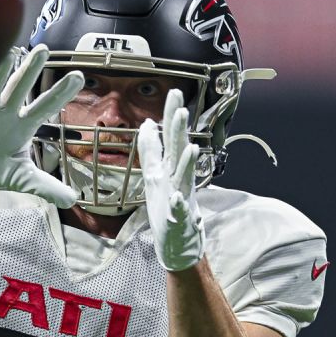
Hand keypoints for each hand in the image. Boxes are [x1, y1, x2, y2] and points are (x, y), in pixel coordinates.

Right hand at [0, 45, 82, 206]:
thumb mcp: (23, 179)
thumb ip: (47, 187)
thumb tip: (74, 199)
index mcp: (23, 125)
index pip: (46, 106)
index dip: (61, 93)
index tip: (78, 77)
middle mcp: (6, 112)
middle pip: (21, 88)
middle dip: (31, 70)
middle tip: (43, 51)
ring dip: (1, 69)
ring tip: (11, 50)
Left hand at [136, 89, 203, 270]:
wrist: (179, 244)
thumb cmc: (167, 208)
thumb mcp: (155, 175)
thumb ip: (151, 150)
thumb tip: (146, 124)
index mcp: (170, 169)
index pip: (171, 137)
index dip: (171, 116)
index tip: (174, 92)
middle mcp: (177, 179)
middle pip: (178, 151)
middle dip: (179, 131)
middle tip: (181, 109)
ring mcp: (180, 198)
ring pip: (184, 178)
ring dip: (186, 163)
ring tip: (188, 147)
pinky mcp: (179, 219)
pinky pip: (179, 210)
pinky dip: (179, 204)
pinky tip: (178, 197)